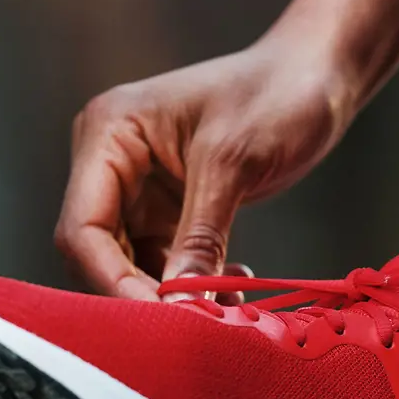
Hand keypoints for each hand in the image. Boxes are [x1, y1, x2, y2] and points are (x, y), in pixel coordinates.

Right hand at [57, 40, 353, 300]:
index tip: (161, 319)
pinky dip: (193, 282)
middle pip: (99, 253)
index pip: (82, 228)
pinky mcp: (169, 208)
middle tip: (195, 324)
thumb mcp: (235, 162)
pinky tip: (233, 289)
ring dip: (174, 294)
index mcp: (108, 133)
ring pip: (132, 265)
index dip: (112, 281)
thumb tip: (177, 304)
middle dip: (143, 293)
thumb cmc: (277, 94)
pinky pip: (165, 261)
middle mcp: (111, 162)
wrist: (315, 75)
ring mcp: (138, 187)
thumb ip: (201, 235)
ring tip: (227, 308)